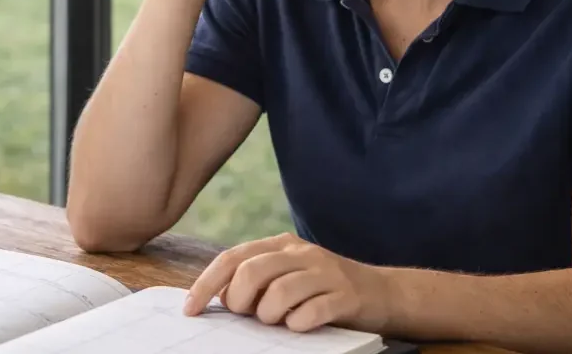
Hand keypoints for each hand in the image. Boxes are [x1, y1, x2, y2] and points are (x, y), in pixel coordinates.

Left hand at [183, 233, 392, 333]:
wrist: (381, 293)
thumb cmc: (321, 290)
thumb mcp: (287, 276)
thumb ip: (256, 280)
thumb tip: (219, 297)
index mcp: (280, 245)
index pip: (232, 258)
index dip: (207, 283)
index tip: (190, 308)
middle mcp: (301, 253)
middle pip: (252, 272)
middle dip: (240, 301)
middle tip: (248, 315)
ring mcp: (325, 272)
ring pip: (279, 293)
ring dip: (270, 316)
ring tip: (279, 321)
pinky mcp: (346, 296)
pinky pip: (311, 313)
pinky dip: (299, 324)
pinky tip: (301, 325)